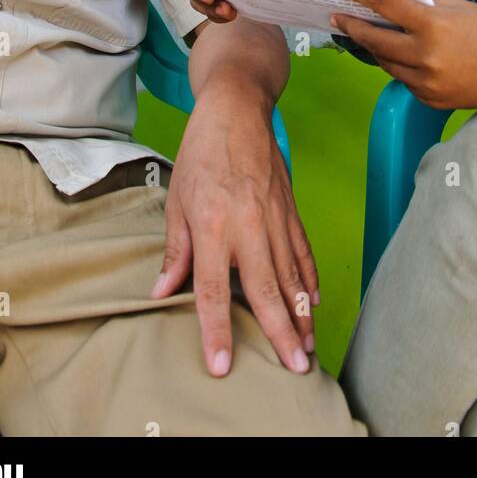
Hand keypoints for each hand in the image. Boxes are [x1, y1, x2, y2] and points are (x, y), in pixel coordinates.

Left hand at [149, 72, 318, 376]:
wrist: (237, 109)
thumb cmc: (200, 152)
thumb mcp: (176, 200)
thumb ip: (175, 251)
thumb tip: (163, 292)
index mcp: (212, 225)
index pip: (211, 289)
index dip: (216, 330)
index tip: (223, 364)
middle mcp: (247, 225)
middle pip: (265, 289)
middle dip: (280, 332)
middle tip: (294, 367)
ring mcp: (274, 217)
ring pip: (291, 275)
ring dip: (300, 314)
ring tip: (307, 347)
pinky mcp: (290, 208)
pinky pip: (303, 251)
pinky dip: (310, 278)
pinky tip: (313, 303)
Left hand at [316, 0, 476, 109]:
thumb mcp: (457, 8)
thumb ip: (422, 8)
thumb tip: (390, 5)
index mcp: (433, 25)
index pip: (381, 1)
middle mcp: (425, 56)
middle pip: (373, 39)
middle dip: (351, 24)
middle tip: (337, 13)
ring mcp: (426, 83)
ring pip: (385, 63)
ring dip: (374, 47)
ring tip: (365, 32)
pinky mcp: (430, 101)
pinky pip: (403, 80)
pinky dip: (399, 66)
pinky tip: (402, 56)